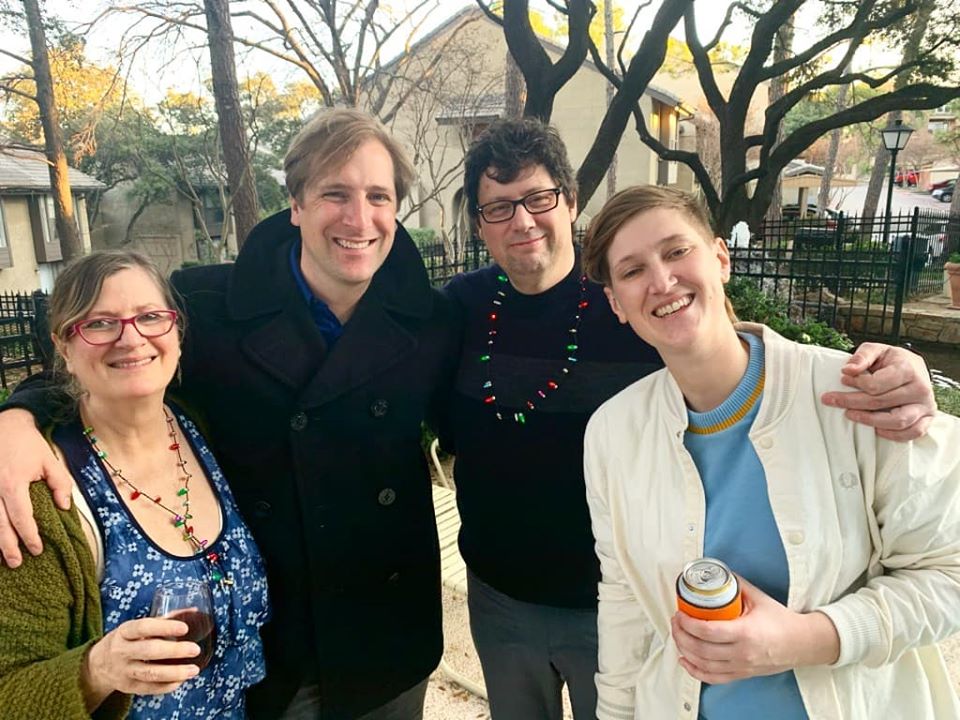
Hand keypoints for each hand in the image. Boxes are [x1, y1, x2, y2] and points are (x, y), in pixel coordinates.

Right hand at [0, 409, 74, 566]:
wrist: (5, 425)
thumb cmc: (29, 444)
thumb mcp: (50, 461)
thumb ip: (60, 484)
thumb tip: (64, 507)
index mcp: (14, 483)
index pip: (21, 517)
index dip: (29, 536)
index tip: (37, 549)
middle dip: (7, 547)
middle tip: (17, 563)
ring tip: (1, 559)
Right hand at [82, 617, 200, 706]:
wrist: (99, 664)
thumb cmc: (126, 640)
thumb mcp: (137, 626)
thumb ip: (164, 619)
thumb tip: (193, 612)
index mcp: (124, 632)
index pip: (143, 627)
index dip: (164, 627)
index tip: (184, 628)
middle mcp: (121, 651)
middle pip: (149, 651)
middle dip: (174, 651)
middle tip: (195, 649)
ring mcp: (123, 671)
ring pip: (150, 673)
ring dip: (174, 672)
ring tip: (193, 669)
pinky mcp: (128, 687)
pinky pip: (149, 688)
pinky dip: (167, 686)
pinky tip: (181, 680)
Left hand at [671, 578, 839, 684]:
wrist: (802, 643)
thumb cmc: (782, 621)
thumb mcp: (758, 598)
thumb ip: (736, 584)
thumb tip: (716, 573)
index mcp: (745, 632)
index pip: (708, 631)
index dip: (688, 624)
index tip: (680, 614)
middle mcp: (742, 653)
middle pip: (701, 649)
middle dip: (681, 635)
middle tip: (675, 622)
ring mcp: (742, 666)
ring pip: (704, 664)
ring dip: (685, 651)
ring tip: (678, 636)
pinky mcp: (742, 674)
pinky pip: (714, 678)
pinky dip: (696, 671)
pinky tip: (685, 661)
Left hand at [820, 342, 935, 440]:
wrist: (914, 368)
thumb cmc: (892, 360)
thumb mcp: (877, 350)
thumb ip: (862, 356)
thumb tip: (848, 369)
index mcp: (907, 370)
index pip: (876, 384)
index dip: (856, 383)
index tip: (843, 379)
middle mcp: (920, 389)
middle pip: (881, 402)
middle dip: (851, 402)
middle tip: (830, 400)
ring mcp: (925, 405)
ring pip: (897, 421)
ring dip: (869, 421)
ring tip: (850, 414)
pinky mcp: (927, 418)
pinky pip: (912, 433)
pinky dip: (893, 435)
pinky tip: (876, 429)